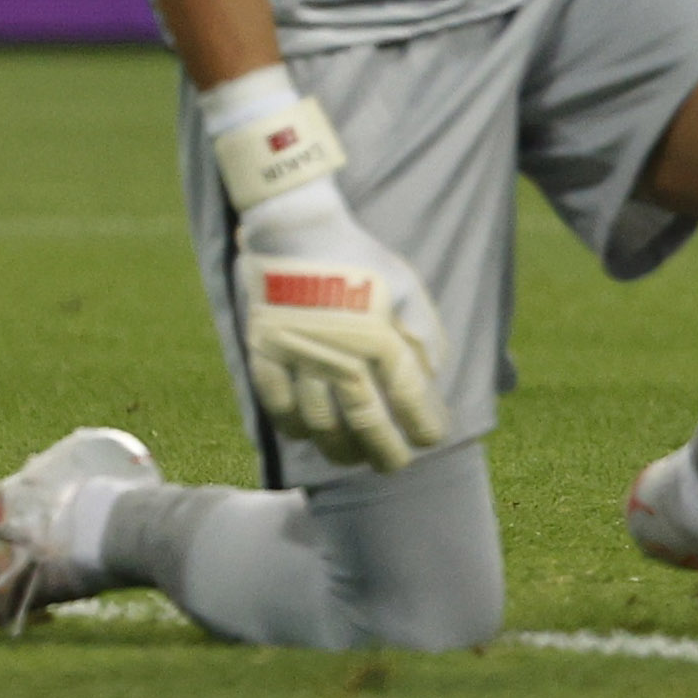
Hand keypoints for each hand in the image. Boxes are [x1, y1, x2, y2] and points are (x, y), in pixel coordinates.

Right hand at [231, 177, 448, 473]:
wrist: (296, 230)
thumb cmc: (358, 256)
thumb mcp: (406, 284)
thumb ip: (423, 330)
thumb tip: (433, 374)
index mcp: (378, 335)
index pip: (407, 393)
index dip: (422, 422)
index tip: (432, 440)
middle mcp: (339, 354)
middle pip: (364, 419)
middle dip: (385, 449)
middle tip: (396, 467)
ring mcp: (298, 357)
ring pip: (319, 421)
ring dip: (339, 446)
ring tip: (354, 458)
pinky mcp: (265, 353)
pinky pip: (276, 404)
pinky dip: (292, 426)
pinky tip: (306, 436)